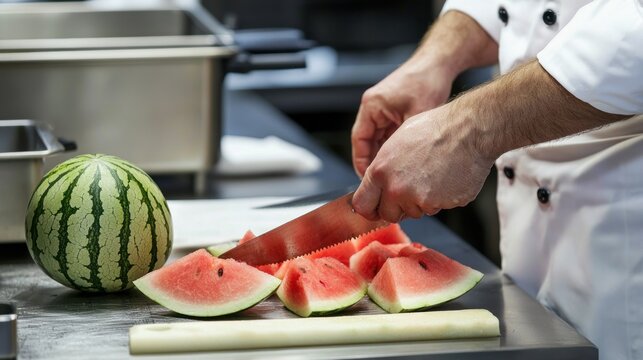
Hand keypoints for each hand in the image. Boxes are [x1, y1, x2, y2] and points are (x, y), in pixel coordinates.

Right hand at [351, 62, 452, 177]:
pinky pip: (387, 132)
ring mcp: (382, 108)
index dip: (361, 161)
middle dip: (374, 161)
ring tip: (394, 172)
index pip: (359, 139)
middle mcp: (373, 106)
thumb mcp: (416, 116)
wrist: (438, 63)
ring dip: (384, 153)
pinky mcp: (392, 109)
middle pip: (366, 141)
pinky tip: (402, 158)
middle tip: (383, 179)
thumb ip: (403, 140)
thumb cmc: (426, 80)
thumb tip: (398, 164)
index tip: (367, 178)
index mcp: (371, 105)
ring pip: (377, 138)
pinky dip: (392, 145)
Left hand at [352, 105, 493, 221]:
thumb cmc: (434, 128)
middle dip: (397, 207)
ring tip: (433, 175)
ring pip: (414, 212)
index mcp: (380, 171)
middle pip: (388, 215)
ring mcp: (419, 199)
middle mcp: (396, 189)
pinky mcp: (441, 205)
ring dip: (420, 201)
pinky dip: (440, 199)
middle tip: (410, 190)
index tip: (375, 208)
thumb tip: (377, 183)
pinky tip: (446, 178)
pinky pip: (436, 208)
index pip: (362, 205)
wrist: (468, 130)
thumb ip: (382, 168)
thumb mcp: (395, 142)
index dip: (369, 208)